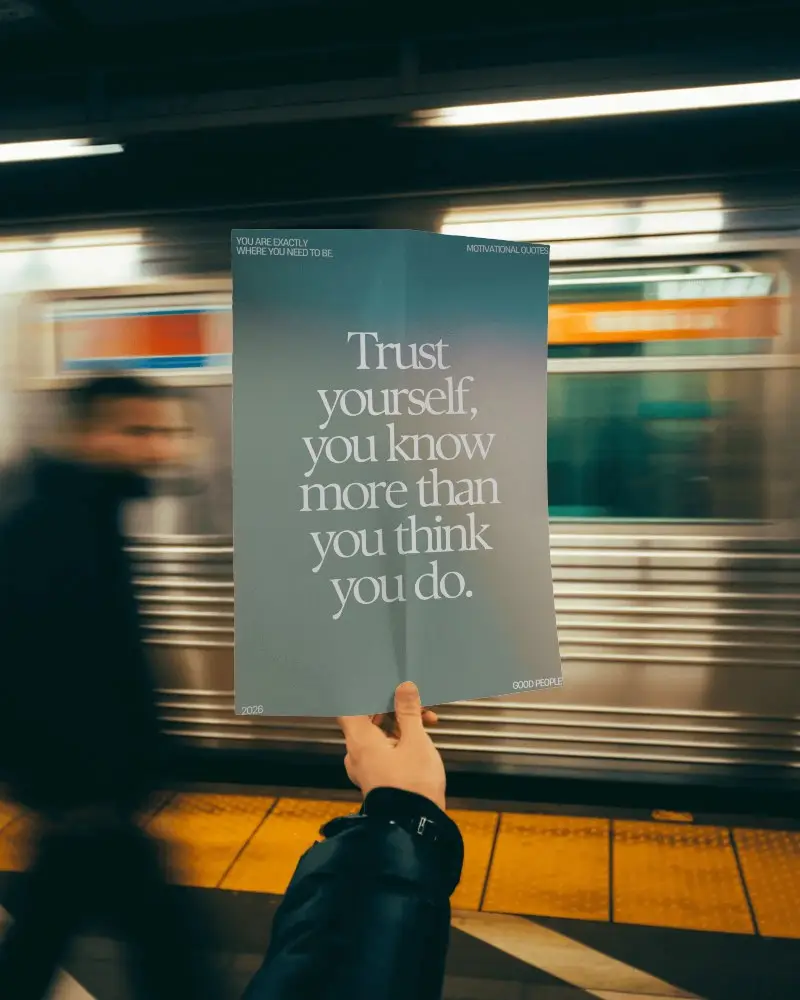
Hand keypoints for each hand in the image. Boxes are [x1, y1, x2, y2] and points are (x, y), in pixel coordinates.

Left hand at [338, 681, 446, 810]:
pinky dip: (399, 740)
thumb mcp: (416, 741)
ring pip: (378, 734)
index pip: (349, 707)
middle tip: (417, 703)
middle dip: (393, 707)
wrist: (415, 827)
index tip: (381, 685)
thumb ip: (408, 711)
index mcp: (360, 740)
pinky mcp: (376, 778)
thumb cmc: (413, 784)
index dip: (363, 693)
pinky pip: (382, 750)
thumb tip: (403, 687)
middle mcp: (356, 753)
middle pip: (367, 718)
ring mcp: (364, 767)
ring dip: (400, 723)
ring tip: (427, 721)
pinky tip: (420, 740)